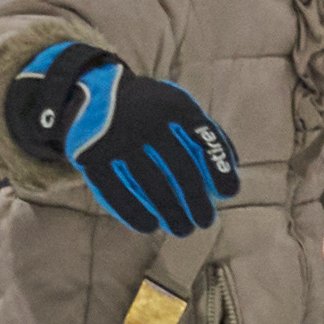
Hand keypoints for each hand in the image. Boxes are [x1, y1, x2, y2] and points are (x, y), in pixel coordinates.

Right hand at [3, 43, 242, 235]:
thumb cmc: (149, 110)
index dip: (219, 168)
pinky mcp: (93, 158)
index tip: (228, 193)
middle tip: (205, 221)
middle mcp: (146, 120)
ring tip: (182, 229)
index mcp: (172, 106)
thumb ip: (205, 133)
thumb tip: (233, 168)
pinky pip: (118, 193)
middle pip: (180, 169)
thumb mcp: (177, 107)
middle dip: (197, 201)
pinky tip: (151, 225)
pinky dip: (136, 214)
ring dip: (171, 214)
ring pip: (152, 186)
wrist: (91, 94)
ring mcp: (118, 140)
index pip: (203, 138)